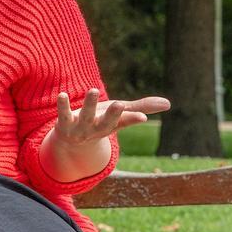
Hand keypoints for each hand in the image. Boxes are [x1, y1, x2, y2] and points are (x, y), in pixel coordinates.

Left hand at [53, 88, 169, 146]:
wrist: (73, 141)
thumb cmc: (101, 121)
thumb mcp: (120, 114)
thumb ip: (142, 107)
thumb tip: (168, 104)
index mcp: (112, 125)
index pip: (124, 122)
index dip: (132, 119)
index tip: (142, 117)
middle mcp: (97, 128)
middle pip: (106, 122)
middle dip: (113, 115)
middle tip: (120, 104)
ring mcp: (80, 127)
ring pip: (86, 116)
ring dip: (90, 105)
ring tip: (93, 90)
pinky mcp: (64, 123)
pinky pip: (63, 114)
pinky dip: (62, 105)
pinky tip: (62, 95)